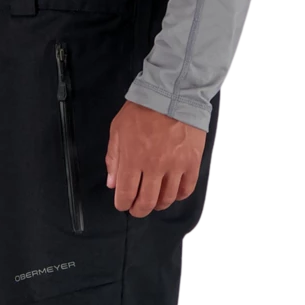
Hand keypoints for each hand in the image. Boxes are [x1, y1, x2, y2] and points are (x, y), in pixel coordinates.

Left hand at [104, 100, 204, 217]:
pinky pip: (186, 189)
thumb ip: (113, 158)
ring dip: (158, 205)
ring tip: (154, 202)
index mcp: (132, 159)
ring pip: (166, 199)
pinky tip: (173, 194)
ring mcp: (175, 166)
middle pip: (146, 201)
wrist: (172, 95)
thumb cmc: (142, 110)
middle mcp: (154, 167)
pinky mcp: (192, 163)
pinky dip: (178, 196)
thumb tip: (112, 184)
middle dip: (138, 210)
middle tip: (137, 209)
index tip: (122, 204)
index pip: (126, 193)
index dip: (122, 204)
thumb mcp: (117, 130)